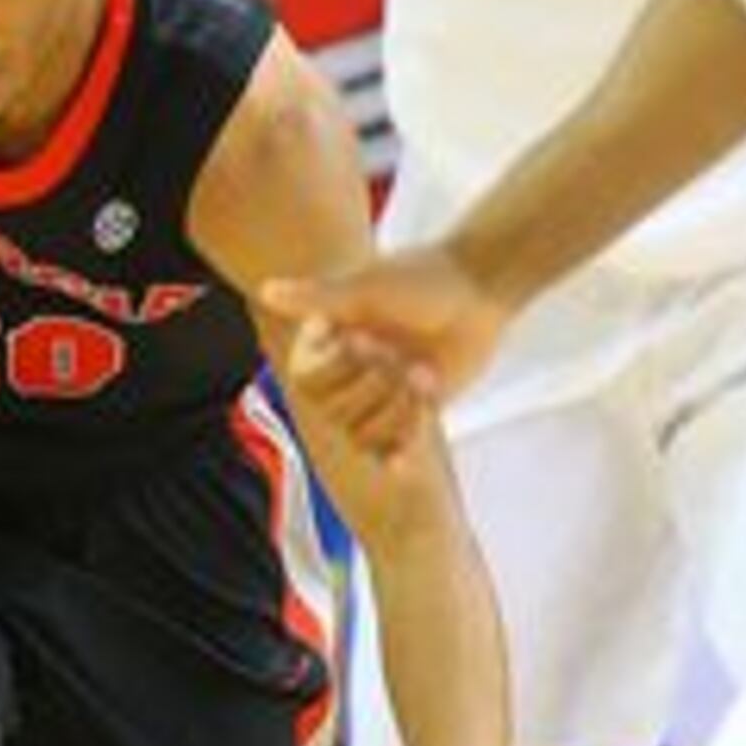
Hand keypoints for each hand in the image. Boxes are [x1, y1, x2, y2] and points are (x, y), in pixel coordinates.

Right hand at [259, 244, 508, 465]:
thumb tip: (265, 290)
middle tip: (403, 356)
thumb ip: (317, 298)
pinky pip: (390, 449)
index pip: (307, 381)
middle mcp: (344, 371)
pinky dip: (396, 454)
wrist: (479, 293)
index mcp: (325, 341)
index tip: (369, 338)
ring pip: (362, 435)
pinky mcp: (408, 414)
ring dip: (397, 411)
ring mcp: (376, 395)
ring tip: (424, 375)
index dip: (340, 368)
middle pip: (335, 413)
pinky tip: (403, 464)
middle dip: (374, 387)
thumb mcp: (368, 288)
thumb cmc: (422, 281)